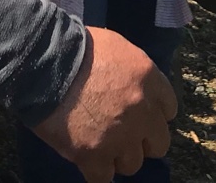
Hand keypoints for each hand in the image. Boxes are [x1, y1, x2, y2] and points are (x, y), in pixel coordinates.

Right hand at [32, 26, 176, 181]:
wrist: (47, 61)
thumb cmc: (79, 47)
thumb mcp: (118, 47)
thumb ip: (133, 71)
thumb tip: (131, 85)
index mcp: (150, 80)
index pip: (169, 109)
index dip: (153, 113)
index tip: (140, 114)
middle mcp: (143, 113)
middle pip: (158, 143)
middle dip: (141, 140)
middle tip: (122, 133)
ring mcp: (120, 138)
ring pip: (132, 164)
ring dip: (118, 156)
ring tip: (100, 144)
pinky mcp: (94, 156)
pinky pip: (103, 178)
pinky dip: (95, 171)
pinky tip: (87, 159)